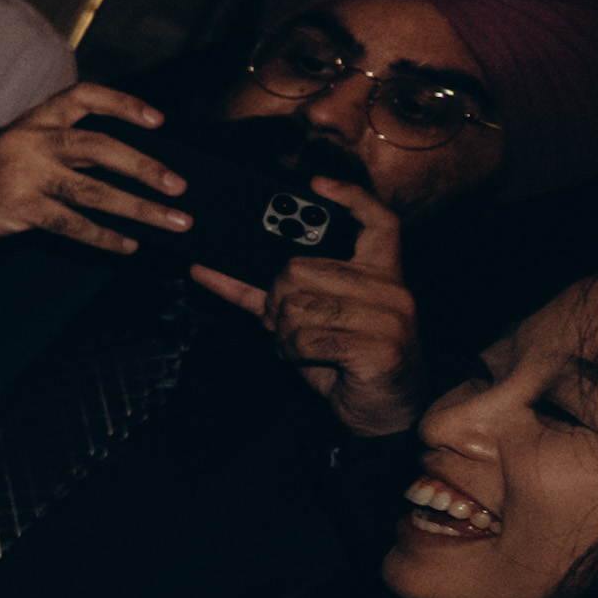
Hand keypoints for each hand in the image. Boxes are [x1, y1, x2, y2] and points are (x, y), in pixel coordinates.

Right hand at [0, 84, 184, 254]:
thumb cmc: (4, 169)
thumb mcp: (31, 142)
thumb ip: (74, 144)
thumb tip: (141, 162)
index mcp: (39, 118)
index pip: (84, 97)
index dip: (123, 105)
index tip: (159, 121)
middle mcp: (32, 140)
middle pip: (97, 147)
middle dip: (144, 167)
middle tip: (178, 185)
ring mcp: (25, 174)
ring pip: (92, 191)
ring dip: (139, 209)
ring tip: (172, 222)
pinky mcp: (21, 207)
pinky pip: (72, 224)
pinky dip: (104, 237)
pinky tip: (128, 244)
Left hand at [195, 169, 420, 434]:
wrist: (381, 413)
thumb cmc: (343, 360)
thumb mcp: (303, 319)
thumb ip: (260, 291)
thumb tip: (204, 268)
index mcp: (381, 274)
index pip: (379, 222)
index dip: (349, 197)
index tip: (313, 185)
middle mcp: (392, 290)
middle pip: (301, 268)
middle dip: (277, 299)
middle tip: (285, 323)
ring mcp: (391, 319)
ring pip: (299, 304)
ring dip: (284, 332)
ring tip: (302, 346)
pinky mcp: (381, 349)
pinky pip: (308, 338)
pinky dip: (294, 352)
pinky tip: (312, 361)